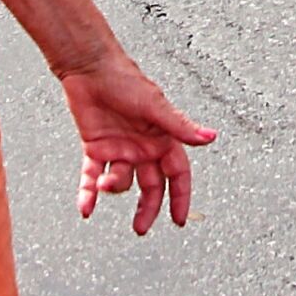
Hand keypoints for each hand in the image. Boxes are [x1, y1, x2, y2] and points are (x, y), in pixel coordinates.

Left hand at [59, 55, 215, 234]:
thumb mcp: (154, 105)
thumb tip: (210, 138)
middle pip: (150, 186)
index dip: (180, 197)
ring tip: (103, 185)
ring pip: (121, 182)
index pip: (177, 173)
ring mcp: (119, 149)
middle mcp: (142, 146)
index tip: (179, 220)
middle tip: (140, 228)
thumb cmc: (125, 79)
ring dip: (113, 188)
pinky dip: (88, 193)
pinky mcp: (95, 148)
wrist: (89, 67)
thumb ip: (179, 126)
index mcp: (162, 138)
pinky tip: (85, 208)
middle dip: (147, 208)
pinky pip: (91, 177)